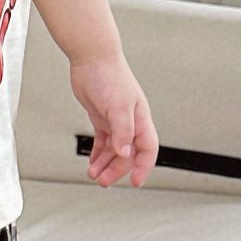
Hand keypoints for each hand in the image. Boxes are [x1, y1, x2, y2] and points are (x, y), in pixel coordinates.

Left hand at [69, 52, 158, 187]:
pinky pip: (102, 141)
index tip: (135, 182)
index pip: (147, 149)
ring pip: (114, 149)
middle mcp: (130, 121)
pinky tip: (93, 162)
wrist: (92, 58)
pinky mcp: (101, 116)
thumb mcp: (119, 107)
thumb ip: (122, 132)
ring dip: (105, 164)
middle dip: (117, 169)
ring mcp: (115, 119)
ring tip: (94, 175)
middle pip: (128, 153)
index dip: (143, 167)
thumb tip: (124, 153)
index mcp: (140, 118)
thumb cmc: (110, 75)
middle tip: (104, 181)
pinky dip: (98, 153)